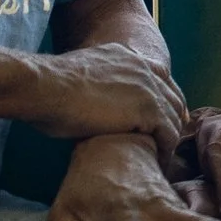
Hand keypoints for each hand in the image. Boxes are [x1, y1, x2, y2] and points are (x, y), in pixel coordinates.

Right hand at [15, 41, 188, 156]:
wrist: (46, 87)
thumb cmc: (48, 88)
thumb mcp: (77, 76)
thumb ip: (92, 84)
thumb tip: (83, 100)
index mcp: (125, 57)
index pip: (159, 75)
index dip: (164, 96)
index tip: (163, 115)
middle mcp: (142, 68)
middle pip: (173, 96)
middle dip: (174, 118)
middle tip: (168, 142)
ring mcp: (148, 87)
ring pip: (174, 117)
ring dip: (170, 139)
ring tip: (162, 159)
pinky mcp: (148, 109)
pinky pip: (169, 134)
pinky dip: (166, 151)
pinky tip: (158, 164)